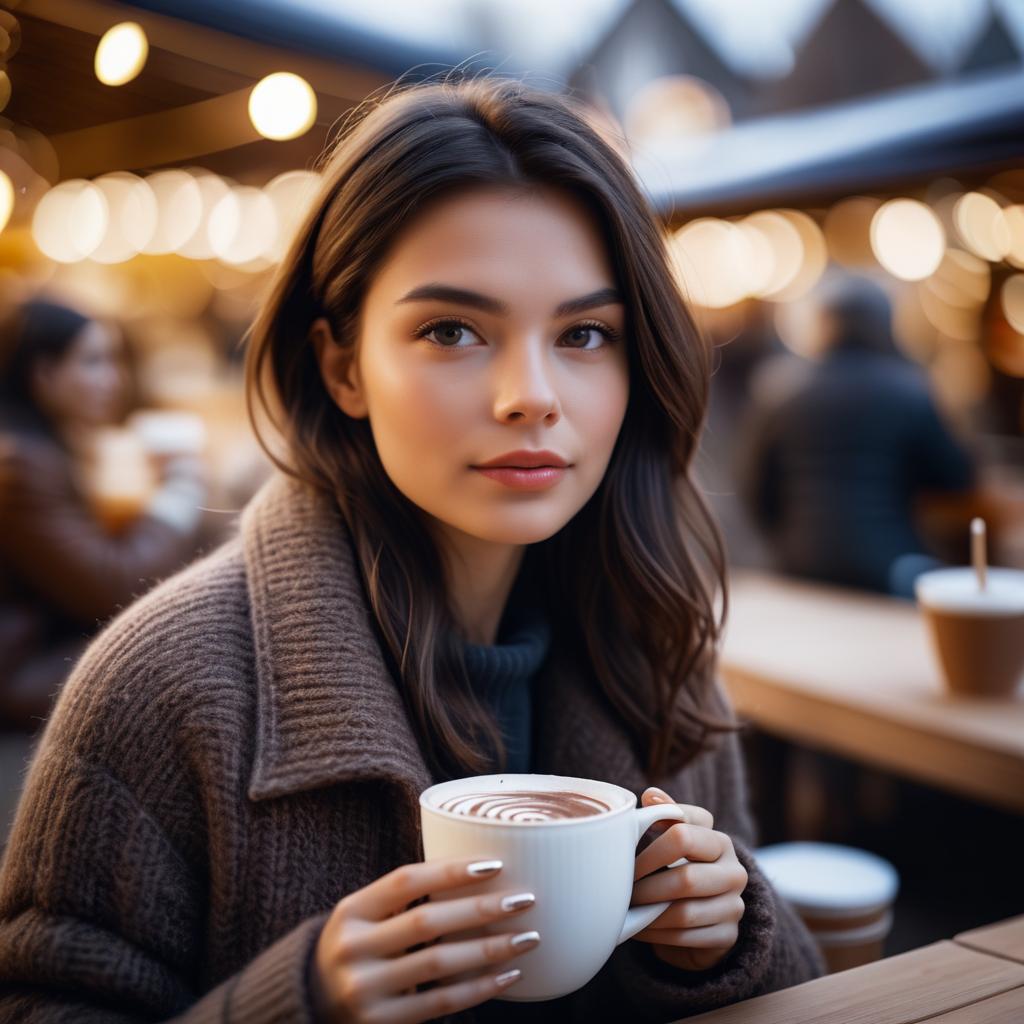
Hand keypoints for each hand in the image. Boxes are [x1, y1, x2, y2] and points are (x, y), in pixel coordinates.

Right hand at [309, 857, 539, 1022]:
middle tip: (524, 899)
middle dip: (480, 909)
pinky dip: (479, 988)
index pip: (405, 881)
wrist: (312, 1004)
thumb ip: (401, 898)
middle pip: (427, 922)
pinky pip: (441, 1003)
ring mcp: (365, 990)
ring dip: (490, 949)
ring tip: (527, 936)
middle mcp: (353, 949)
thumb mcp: (363, 916)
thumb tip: (474, 870)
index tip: (495, 864)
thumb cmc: (356, 948)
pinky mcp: (382, 1023)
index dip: (451, 871)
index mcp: (350, 911)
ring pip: (439, 964)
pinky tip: (508, 974)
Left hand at [629, 788, 747, 971]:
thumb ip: (664, 815)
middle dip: (647, 886)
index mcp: (719, 840)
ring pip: (685, 912)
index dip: (649, 847)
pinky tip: (640, 928)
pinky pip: (687, 937)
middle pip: (686, 878)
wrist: (704, 914)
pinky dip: (657, 934)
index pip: (684, 833)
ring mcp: (735, 905)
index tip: (626, 857)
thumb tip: (650, 795)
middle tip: (624, 889)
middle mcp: (734, 871)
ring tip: (627, 909)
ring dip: (649, 913)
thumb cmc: (679, 866)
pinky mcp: (728, 936)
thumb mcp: (673, 838)